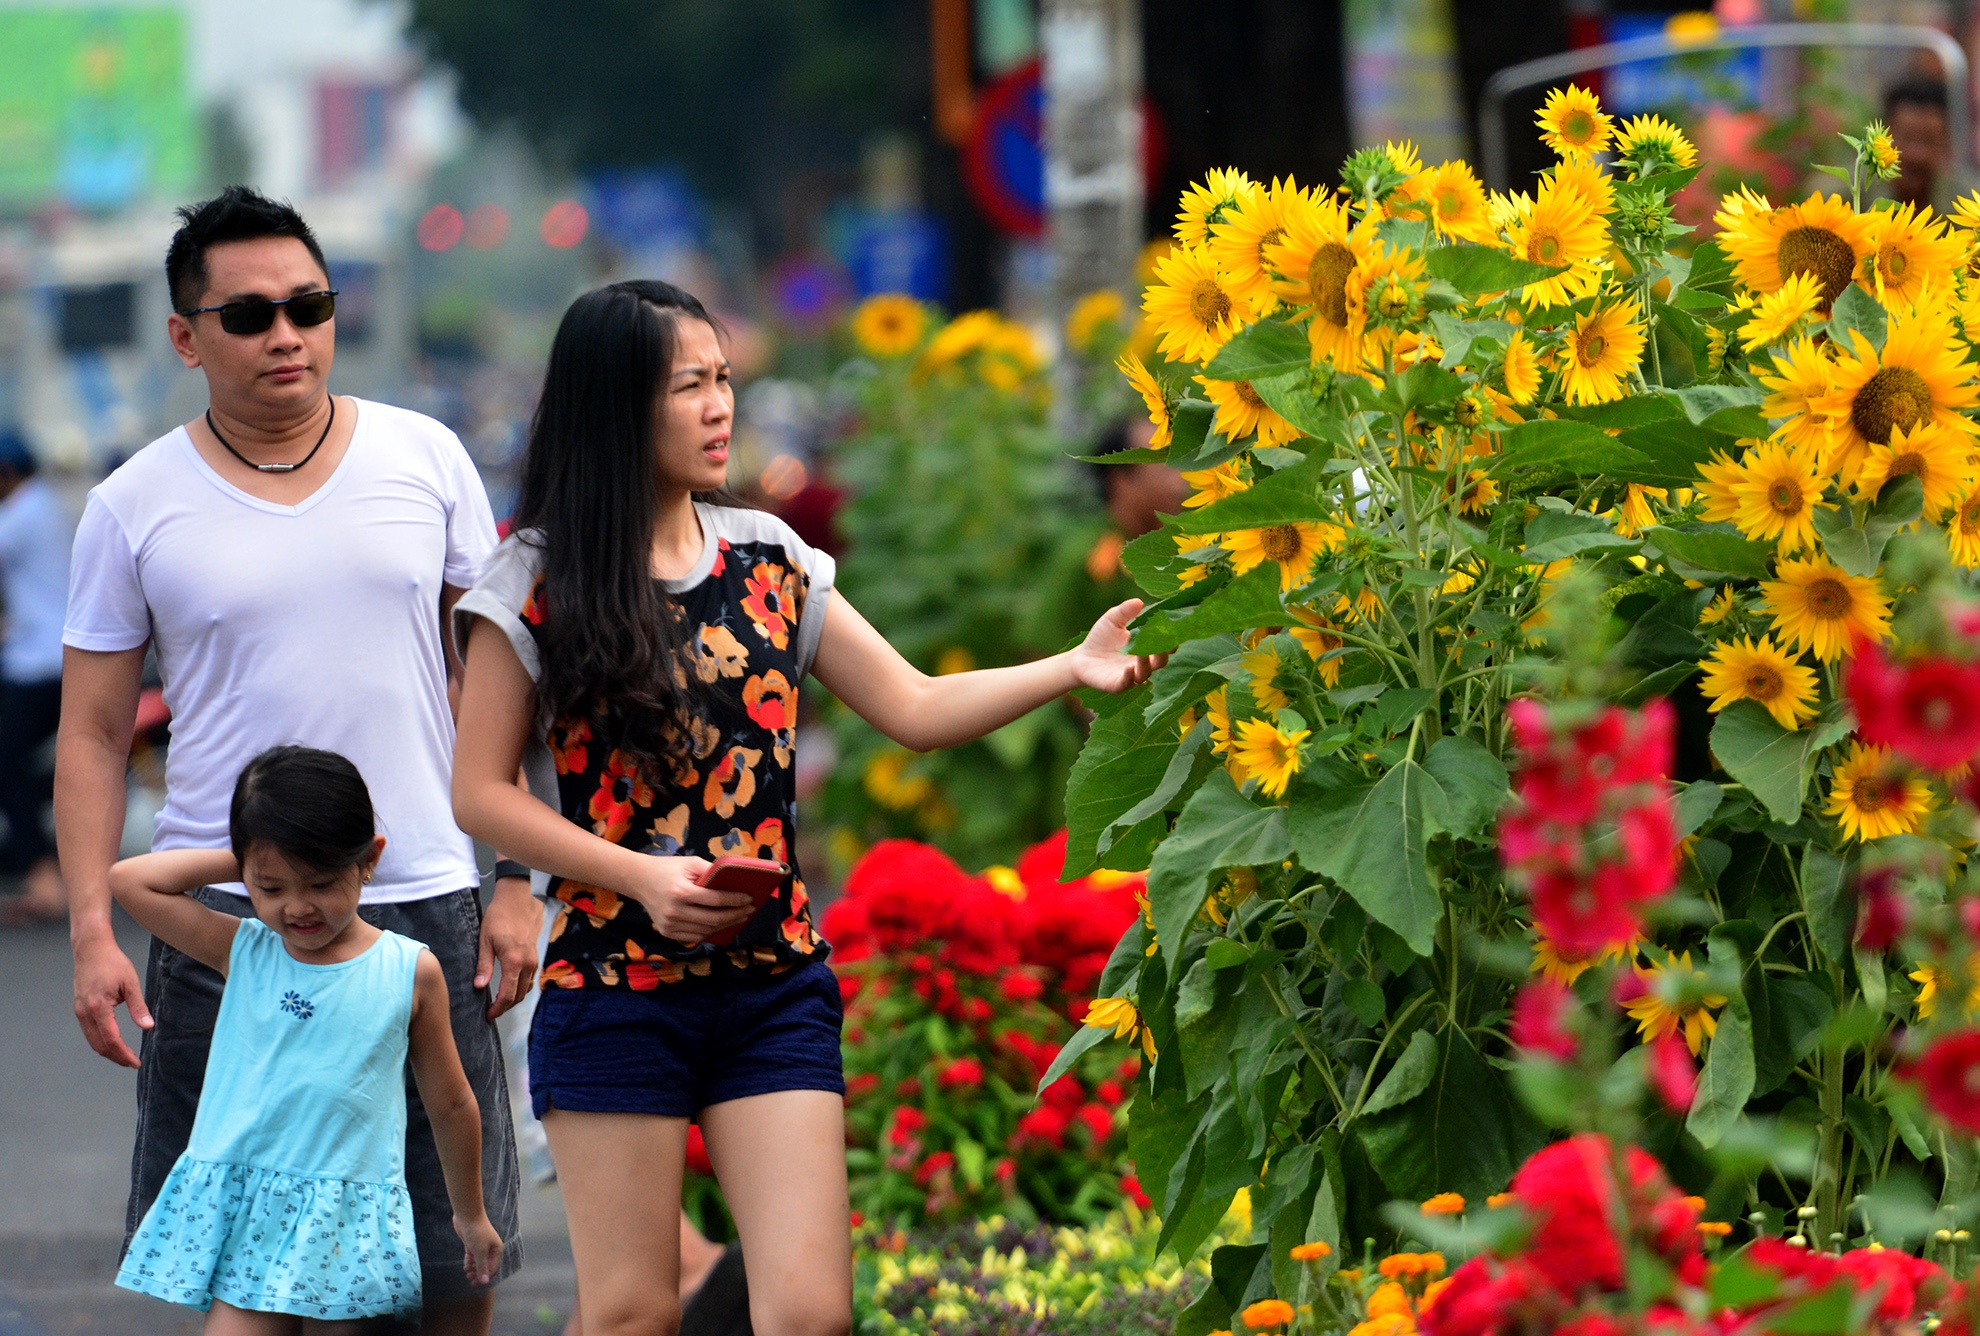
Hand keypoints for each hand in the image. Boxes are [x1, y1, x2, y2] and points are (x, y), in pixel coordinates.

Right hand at [73, 931, 149, 1067]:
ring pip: (92, 1040)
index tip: (136, 1062)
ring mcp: (79, 1011)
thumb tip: (148, 1027)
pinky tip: (113, 1041)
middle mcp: (85, 1012)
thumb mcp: (131, 983)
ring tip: (125, 1055)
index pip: (111, 1040)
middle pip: (99, 1045)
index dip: (124, 1054)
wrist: (91, 948)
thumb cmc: (113, 962)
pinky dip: (100, 1041)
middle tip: (132, 1062)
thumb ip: (138, 1007)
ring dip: (108, 1051)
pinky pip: (88, 1031)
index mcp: (98, 1007)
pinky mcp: (79, 1008)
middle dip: (116, 1057)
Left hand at [454, 1212, 504, 1285]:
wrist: (468, 1215)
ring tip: (467, 1272)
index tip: (475, 1284)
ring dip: (473, 1269)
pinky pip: (472, 1257)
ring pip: (478, 1262)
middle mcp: (491, 1249)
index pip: (493, 1268)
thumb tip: (485, 1282)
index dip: (484, 1277)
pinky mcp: (472, 1244)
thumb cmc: (477, 1232)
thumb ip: (482, 1267)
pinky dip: (469, 1262)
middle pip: (486, 1266)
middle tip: (469, 1280)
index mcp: (497, 1250)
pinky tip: (465, 1266)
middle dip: (478, 1274)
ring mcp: (481, 1246)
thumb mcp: (480, 1252)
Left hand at [476, 878, 542, 1019]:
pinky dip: (521, 986)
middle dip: (506, 1006)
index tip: (489, 1015)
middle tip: (492, 1011)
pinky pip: (530, 978)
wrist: (518, 898)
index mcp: (514, 961)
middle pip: (520, 995)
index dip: (498, 1008)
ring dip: (515, 997)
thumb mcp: (485, 940)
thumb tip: (479, 986)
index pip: (508, 995)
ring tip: (500, 1001)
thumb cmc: (499, 916)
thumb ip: (484, 965)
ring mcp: (534, 959)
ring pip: (527, 988)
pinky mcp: (536, 954)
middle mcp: (528, 963)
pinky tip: (510, 985)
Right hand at [628, 855, 753, 945]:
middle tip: (750, 910)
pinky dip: (710, 932)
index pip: (715, 900)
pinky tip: (722, 924)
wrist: (638, 880)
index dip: (735, 901)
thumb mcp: (690, 863)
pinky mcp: (667, 932)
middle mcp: (674, 911)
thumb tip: (735, 881)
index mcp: (680, 892)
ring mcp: (669, 925)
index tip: (750, 899)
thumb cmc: (668, 868)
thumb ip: (711, 871)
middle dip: (735, 915)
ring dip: (725, 925)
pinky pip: (694, 937)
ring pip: (705, 931)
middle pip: (713, 919)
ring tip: (739, 917)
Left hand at [1068, 600, 1167, 693]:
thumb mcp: (1112, 620)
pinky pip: (1126, 683)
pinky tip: (1128, 668)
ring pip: (1144, 674)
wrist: (1081, 656)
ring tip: (1143, 653)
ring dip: (1146, 664)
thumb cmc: (1101, 638)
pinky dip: (1128, 677)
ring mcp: (1130, 676)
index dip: (1170, 639)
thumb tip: (1139, 602)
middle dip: (1163, 653)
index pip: (1164, 647)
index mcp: (1146, 649)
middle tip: (1163, 643)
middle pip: (1160, 662)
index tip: (1173, 629)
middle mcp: (1142, 664)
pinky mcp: (1116, 685)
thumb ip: (1125, 612)